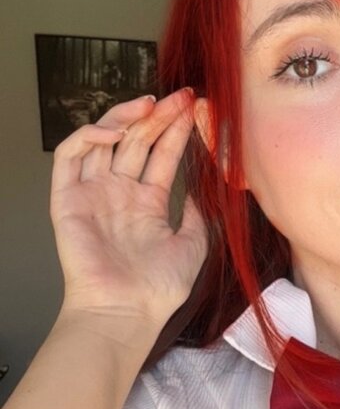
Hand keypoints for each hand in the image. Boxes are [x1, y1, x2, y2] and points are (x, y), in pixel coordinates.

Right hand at [50, 88, 208, 329]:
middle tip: (181, 98)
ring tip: (151, 104)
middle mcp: (119, 194)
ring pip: (104, 140)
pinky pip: (70, 157)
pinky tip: (115, 132)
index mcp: (146, 204)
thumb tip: (202, 190)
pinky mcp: (68, 199)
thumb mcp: (193, 243)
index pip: (161, 155)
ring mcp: (93, 194)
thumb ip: (197, 214)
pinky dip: (88, 136)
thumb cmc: (158, 288)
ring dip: (125, 117)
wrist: (128, 311)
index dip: (176, 130)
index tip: (195, 108)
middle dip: (158, 116)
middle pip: (136, 141)